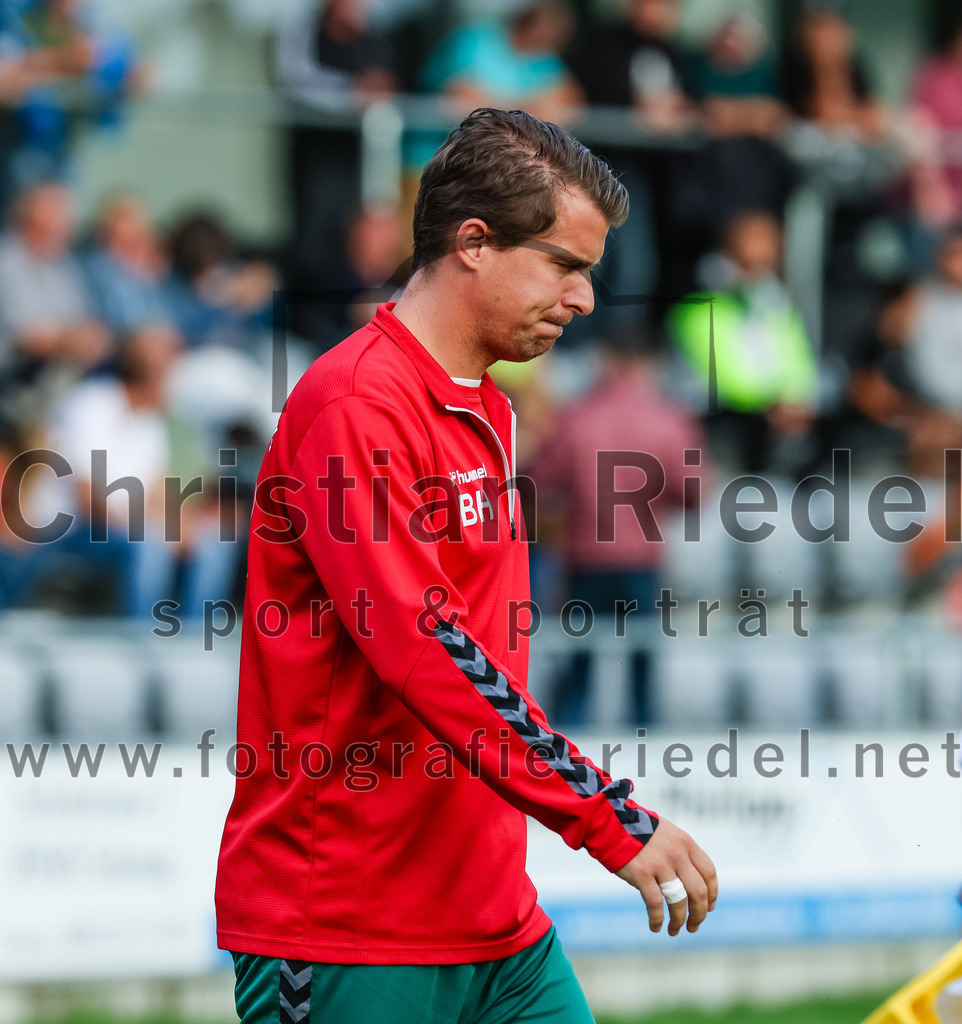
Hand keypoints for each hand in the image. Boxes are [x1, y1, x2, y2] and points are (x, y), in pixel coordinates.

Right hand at [615, 816, 716, 936]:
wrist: (611, 822)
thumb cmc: (638, 830)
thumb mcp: (667, 834)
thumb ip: (681, 853)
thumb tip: (691, 883)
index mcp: (686, 843)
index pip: (709, 872)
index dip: (712, 894)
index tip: (708, 908)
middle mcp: (677, 854)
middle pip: (699, 891)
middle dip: (699, 914)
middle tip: (694, 926)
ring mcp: (660, 864)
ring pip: (679, 901)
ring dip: (679, 921)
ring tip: (674, 931)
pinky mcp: (641, 873)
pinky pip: (655, 904)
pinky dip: (657, 919)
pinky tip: (655, 927)